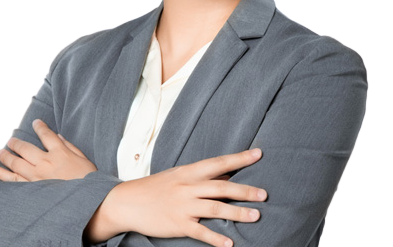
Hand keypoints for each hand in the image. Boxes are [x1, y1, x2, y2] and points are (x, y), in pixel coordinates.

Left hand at [0, 119, 96, 181]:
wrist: (86, 201)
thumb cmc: (87, 179)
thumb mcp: (82, 158)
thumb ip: (69, 146)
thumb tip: (58, 136)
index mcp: (60, 153)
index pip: (47, 135)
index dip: (40, 127)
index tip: (35, 122)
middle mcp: (46, 163)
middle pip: (26, 149)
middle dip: (16, 143)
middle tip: (10, 140)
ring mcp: (37, 177)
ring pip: (16, 164)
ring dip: (6, 156)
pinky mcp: (32, 189)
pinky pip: (13, 181)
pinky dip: (2, 174)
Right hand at [86, 148, 266, 246]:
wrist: (128, 201)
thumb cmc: (156, 187)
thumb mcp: (178, 176)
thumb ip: (201, 177)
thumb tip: (228, 177)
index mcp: (189, 171)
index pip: (219, 162)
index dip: (239, 158)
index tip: (258, 154)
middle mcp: (188, 186)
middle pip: (221, 186)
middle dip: (244, 190)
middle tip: (264, 194)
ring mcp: (183, 206)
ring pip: (215, 208)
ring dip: (237, 213)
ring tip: (256, 216)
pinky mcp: (178, 224)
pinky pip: (201, 232)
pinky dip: (216, 238)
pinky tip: (230, 245)